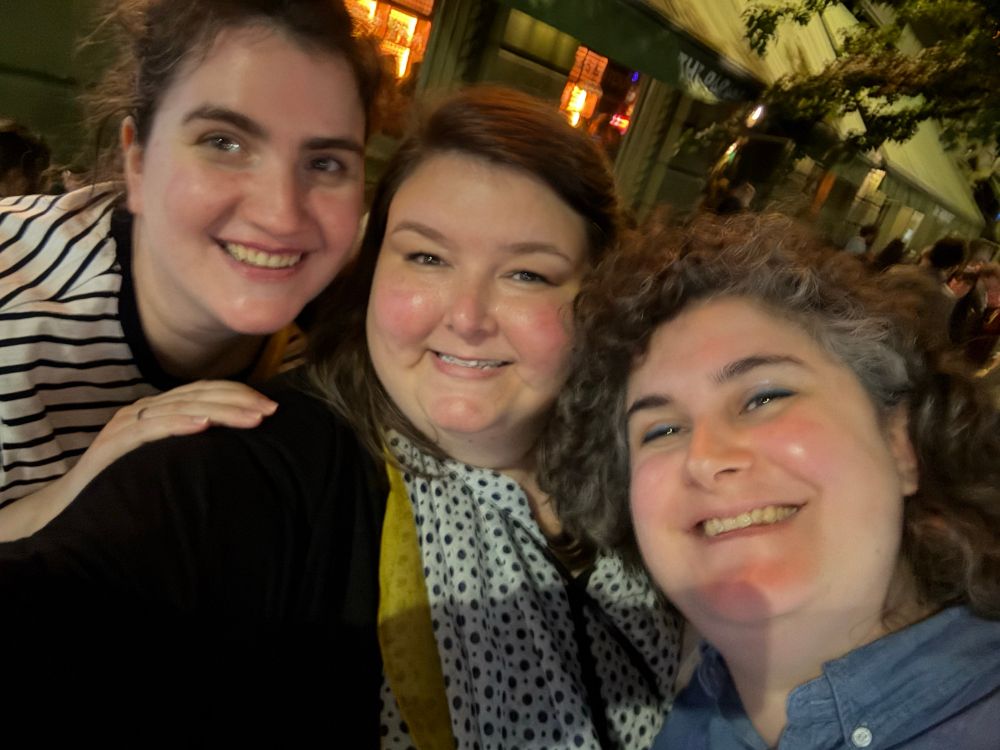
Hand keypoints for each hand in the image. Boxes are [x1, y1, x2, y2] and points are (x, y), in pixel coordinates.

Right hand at [0, 381, 276, 540]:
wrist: (69, 508)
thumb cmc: (124, 486)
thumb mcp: (166, 462)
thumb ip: (191, 449)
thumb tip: (238, 449)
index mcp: (157, 411)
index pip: (204, 392)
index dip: (238, 395)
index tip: (272, 407)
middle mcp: (143, 411)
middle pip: (197, 395)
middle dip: (238, 400)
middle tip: (271, 410)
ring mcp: (127, 425)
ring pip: (180, 408)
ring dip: (219, 411)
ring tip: (251, 418)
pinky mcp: (113, 445)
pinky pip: (149, 429)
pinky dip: (178, 424)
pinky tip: (203, 425)